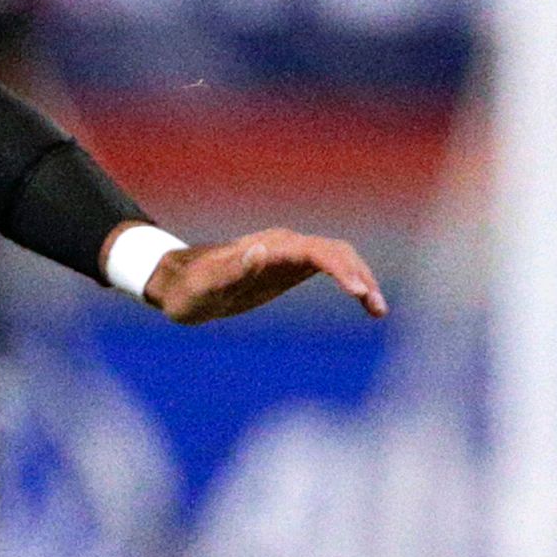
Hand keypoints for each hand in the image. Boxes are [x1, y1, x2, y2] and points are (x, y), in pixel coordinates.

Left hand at [141, 227, 385, 323]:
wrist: (178, 284)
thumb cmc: (189, 290)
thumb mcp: (205, 287)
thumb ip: (233, 270)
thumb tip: (261, 250)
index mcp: (270, 248)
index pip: (316, 252)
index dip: (341, 269)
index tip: (360, 292)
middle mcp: (283, 245)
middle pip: (335, 252)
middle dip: (360, 277)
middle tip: (377, 309)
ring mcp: (288, 254)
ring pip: (336, 258)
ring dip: (361, 279)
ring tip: (378, 311)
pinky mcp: (289, 266)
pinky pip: (328, 267)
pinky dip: (350, 280)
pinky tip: (364, 301)